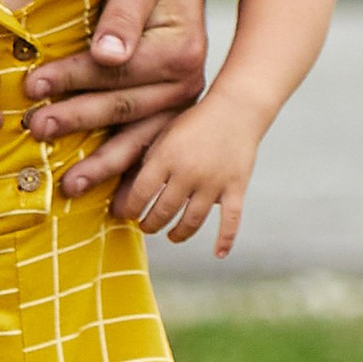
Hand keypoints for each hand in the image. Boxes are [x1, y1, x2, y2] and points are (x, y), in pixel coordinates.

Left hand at [22, 0, 209, 216]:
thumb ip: (123, 16)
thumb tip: (107, 54)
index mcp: (178, 52)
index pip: (114, 70)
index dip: (71, 77)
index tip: (32, 85)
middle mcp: (187, 85)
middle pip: (123, 107)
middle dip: (76, 119)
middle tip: (36, 129)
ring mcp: (184, 106)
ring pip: (139, 140)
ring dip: (103, 164)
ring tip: (69, 185)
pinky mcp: (177, 118)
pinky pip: (152, 150)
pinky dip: (131, 175)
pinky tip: (114, 202)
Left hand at [116, 93, 259, 256]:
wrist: (236, 108)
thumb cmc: (195, 120)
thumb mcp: (164, 133)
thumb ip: (148, 160)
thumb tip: (128, 191)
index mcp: (166, 157)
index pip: (140, 194)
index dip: (129, 209)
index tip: (126, 214)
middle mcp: (188, 172)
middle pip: (163, 211)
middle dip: (150, 224)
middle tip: (146, 226)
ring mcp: (214, 182)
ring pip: (191, 221)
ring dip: (178, 233)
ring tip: (171, 235)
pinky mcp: (236, 188)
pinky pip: (230, 221)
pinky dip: (225, 240)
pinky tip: (218, 254)